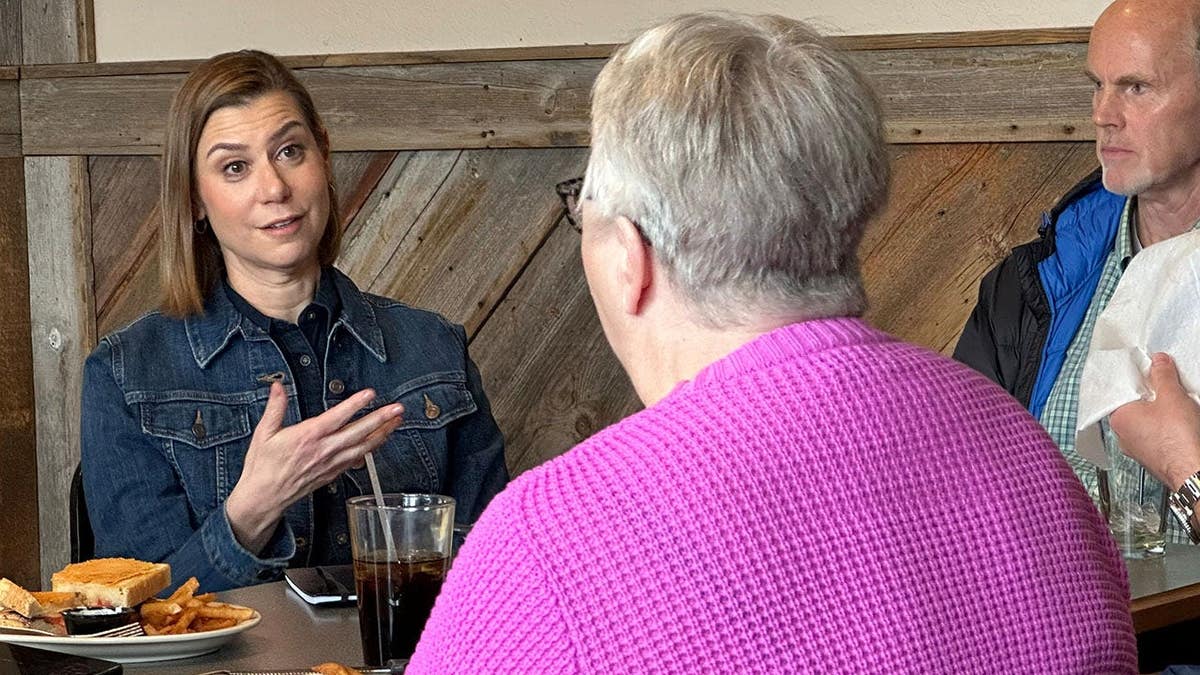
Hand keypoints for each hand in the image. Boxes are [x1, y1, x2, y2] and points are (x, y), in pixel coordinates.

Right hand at [224, 381, 403, 552]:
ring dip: (382, 433)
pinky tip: (380, 441)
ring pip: (363, 447)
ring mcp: (330, 463)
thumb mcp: (264, 433)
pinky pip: (357, 459)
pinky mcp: (333, 473)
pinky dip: (372, 449)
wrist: (264, 498)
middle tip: (397, 408)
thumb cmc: (263, 467)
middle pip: (358, 432)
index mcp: (307, 437)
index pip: (337, 417)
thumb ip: (275, 408)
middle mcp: (323, 450)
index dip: (355, 404)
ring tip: (396, 421)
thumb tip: (277, 387)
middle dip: (380, 419)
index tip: (370, 394)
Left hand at [1110, 353, 1199, 489]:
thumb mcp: (1171, 396)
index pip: (1120, 392)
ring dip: (1159, 414)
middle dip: (1150, 396)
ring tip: (1176, 407)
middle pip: (1133, 407)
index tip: (1149, 372)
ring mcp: (1137, 449)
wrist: (1193, 471)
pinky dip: (1165, 429)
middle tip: (1167, 389)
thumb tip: (1158, 362)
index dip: (1136, 380)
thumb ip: (1162, 375)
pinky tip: (1179, 425)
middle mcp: (1122, 435)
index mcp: (1118, 418)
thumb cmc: (1178, 440)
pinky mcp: (1152, 458)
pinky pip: (1155, 437)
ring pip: (1145, 423)